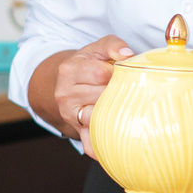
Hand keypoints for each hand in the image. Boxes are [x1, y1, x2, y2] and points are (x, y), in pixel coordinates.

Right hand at [28, 36, 134, 151]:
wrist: (69, 82)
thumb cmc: (89, 63)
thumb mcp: (98, 47)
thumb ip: (113, 45)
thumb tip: (127, 55)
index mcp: (69, 70)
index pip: (101, 74)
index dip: (118, 73)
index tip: (123, 72)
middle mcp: (65, 94)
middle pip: (102, 96)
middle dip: (119, 92)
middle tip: (127, 88)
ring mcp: (71, 115)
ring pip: (100, 117)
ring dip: (118, 112)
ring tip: (126, 104)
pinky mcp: (78, 130)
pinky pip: (90, 143)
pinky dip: (102, 147)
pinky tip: (116, 143)